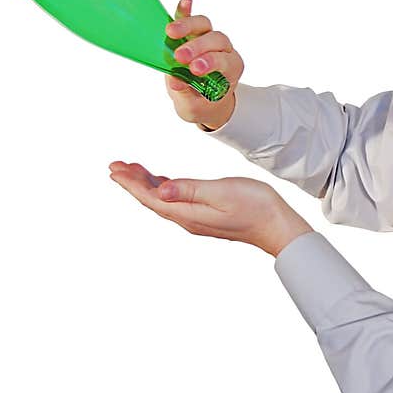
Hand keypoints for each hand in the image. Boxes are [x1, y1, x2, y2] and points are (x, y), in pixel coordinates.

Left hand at [108, 161, 313, 256]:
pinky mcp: (207, 216)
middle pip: (153, 200)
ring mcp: (198, 219)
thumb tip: (160, 191)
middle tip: (116, 166)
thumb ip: (189, 190)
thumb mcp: (221, 192)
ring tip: (133, 170)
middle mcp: (189, 219)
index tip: (114, 170)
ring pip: (164, 200)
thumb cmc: (256, 207)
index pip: (151, 198)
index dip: (131, 184)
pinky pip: (177, 202)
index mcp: (188, 213)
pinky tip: (163, 183)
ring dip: (148, 184)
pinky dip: (165, 189)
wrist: (278, 227)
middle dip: (134, 182)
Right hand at [165, 0, 244, 129]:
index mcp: (231, 68)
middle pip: (215, 39)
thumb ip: (186, 94)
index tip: (195, 69)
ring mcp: (207, 39)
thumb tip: (175, 80)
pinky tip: (185, 2)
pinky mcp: (192, 33)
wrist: (201, 100)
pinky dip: (186, 10)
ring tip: (171, 32)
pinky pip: (191, 18)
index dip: (210, 62)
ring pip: (204, 26)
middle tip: (180, 57)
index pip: (224, 60)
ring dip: (188, 26)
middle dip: (197, 47)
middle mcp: (223, 50)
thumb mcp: (193, 107)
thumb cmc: (201, 102)